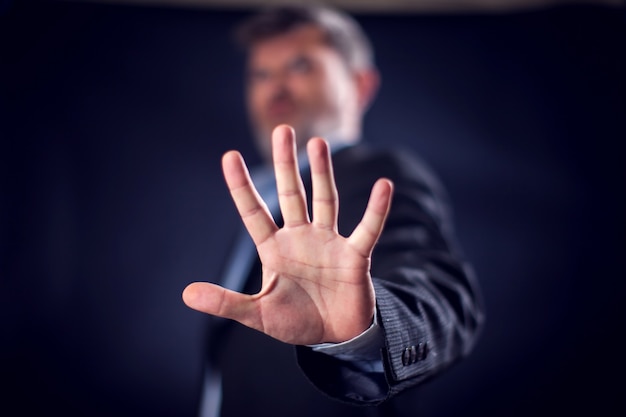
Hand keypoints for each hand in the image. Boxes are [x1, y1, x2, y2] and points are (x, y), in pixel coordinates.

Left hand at [182, 125, 392, 344]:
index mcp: (274, 249)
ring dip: (322, 173)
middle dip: (285, 164)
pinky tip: (384, 186)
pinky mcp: (354, 256)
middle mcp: (300, 238)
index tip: (229, 156)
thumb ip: (227, 303)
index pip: (253, 212)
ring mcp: (328, 243)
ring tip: (317, 143)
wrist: (334, 336)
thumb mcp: (258, 314)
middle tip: (282, 130)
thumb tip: (187, 294)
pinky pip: (367, 229)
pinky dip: (376, 210)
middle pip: (290, 194)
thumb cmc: (295, 320)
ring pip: (324, 201)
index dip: (241, 186)